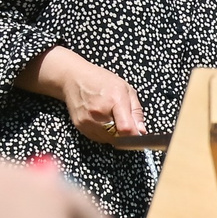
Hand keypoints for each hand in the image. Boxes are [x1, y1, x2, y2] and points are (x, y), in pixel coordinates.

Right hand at [30, 48, 144, 142]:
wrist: (73, 78)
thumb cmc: (101, 81)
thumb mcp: (127, 90)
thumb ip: (136, 112)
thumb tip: (141, 131)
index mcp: (114, 101)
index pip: (126, 129)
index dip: (135, 136)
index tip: (139, 135)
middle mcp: (99, 112)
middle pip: (118, 138)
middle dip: (125, 134)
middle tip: (123, 120)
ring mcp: (87, 120)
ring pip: (109, 140)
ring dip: (114, 134)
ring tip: (111, 117)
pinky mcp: (80, 126)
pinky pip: (98, 138)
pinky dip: (104, 133)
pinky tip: (102, 119)